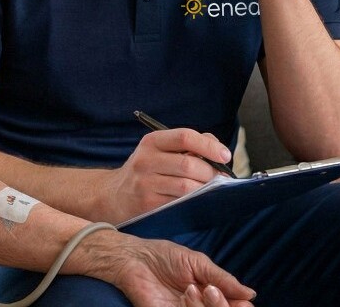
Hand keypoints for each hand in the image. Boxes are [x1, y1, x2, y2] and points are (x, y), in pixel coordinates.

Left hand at [93, 232, 255, 306]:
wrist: (134, 259)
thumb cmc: (165, 256)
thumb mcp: (198, 263)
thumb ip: (222, 278)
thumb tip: (250, 293)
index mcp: (211, 292)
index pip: (233, 305)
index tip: (243, 304)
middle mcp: (200, 305)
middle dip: (221, 306)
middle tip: (210, 291)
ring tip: (190, 289)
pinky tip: (185, 295)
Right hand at [98, 128, 233, 222]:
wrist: (113, 195)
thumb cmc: (146, 171)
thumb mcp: (159, 151)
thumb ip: (187, 146)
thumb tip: (218, 151)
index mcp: (152, 141)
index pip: (185, 136)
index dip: (209, 146)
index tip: (225, 156)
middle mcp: (146, 159)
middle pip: (189, 164)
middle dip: (211, 173)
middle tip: (220, 179)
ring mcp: (145, 183)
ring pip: (186, 186)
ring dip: (205, 189)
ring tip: (211, 190)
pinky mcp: (147, 203)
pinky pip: (179, 203)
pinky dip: (194, 202)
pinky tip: (198, 201)